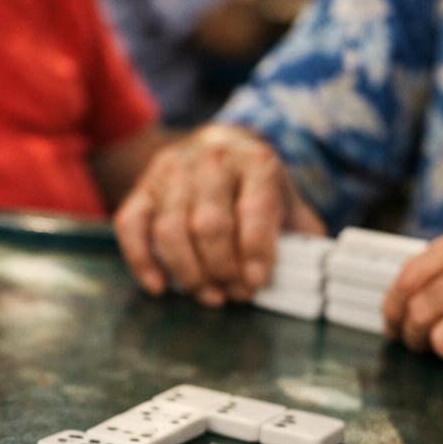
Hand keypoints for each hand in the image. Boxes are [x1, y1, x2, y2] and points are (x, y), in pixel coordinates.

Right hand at [114, 124, 325, 306]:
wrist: (220, 149)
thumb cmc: (256, 188)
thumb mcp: (288, 202)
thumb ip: (301, 235)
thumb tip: (310, 272)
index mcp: (255, 162)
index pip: (254, 209)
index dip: (255, 252)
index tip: (256, 284)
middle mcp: (211, 160)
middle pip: (209, 224)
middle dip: (222, 269)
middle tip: (234, 295)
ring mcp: (171, 172)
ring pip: (170, 230)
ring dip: (189, 273)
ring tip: (208, 295)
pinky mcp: (142, 188)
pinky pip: (131, 227)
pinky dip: (142, 262)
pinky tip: (160, 287)